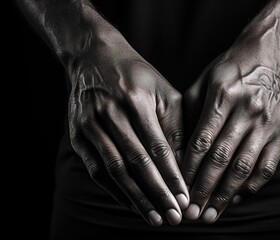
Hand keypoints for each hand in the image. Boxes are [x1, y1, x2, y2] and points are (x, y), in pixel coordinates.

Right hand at [67, 32, 188, 226]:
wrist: (93, 57)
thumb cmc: (137, 75)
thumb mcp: (162, 91)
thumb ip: (174, 126)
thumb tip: (185, 164)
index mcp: (136, 100)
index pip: (157, 147)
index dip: (171, 176)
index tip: (185, 199)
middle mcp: (110, 113)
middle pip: (136, 162)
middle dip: (156, 193)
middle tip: (173, 217)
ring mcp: (90, 125)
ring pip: (114, 170)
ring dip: (135, 197)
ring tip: (154, 218)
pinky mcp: (77, 135)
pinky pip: (96, 169)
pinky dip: (114, 189)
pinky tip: (131, 204)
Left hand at [182, 40, 279, 222]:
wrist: (270, 55)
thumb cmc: (230, 70)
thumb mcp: (203, 81)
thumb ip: (189, 113)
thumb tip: (176, 151)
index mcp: (223, 96)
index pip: (201, 141)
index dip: (188, 169)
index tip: (176, 189)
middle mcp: (248, 111)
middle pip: (221, 159)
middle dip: (203, 189)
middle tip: (189, 212)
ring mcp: (268, 124)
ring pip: (244, 168)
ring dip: (225, 195)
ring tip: (210, 215)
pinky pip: (267, 167)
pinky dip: (250, 187)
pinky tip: (235, 199)